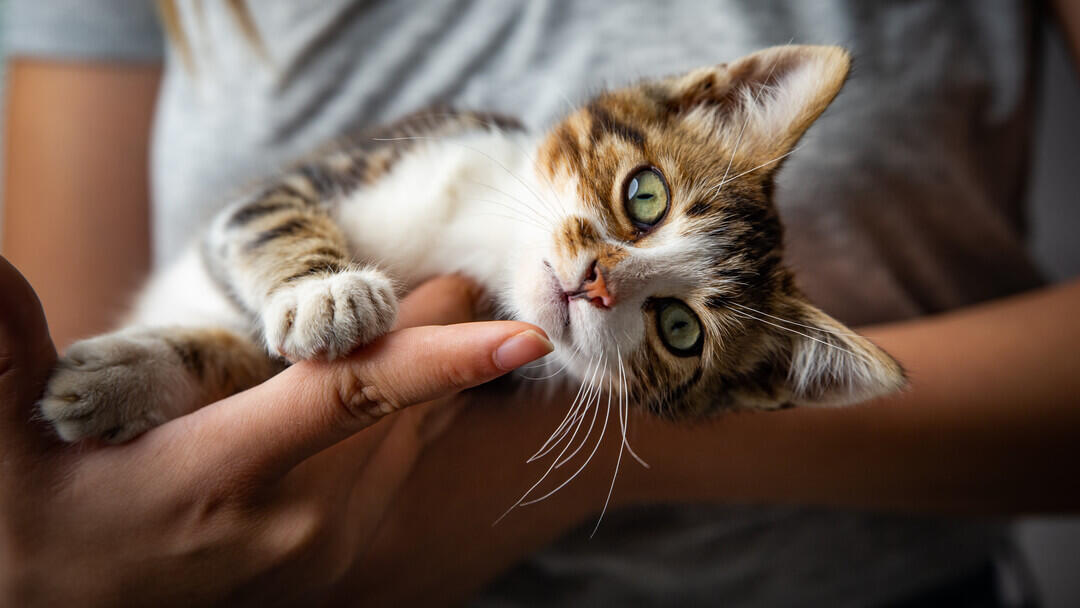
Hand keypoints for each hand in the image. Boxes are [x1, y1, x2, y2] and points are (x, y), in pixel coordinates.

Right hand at [0, 256, 551, 605]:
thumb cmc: (46, 536)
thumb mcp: (9, 456)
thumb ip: (4, 358)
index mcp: (222, 475)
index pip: (347, 398)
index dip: (438, 361)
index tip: (519, 332)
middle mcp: (298, 517)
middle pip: (407, 403)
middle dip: (437, 331)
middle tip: (445, 277)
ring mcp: (330, 545)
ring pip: (420, 433)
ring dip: (436, 371)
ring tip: (430, 317)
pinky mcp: (343, 555)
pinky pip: (410, 465)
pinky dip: (425, 413)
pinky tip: (412, 385)